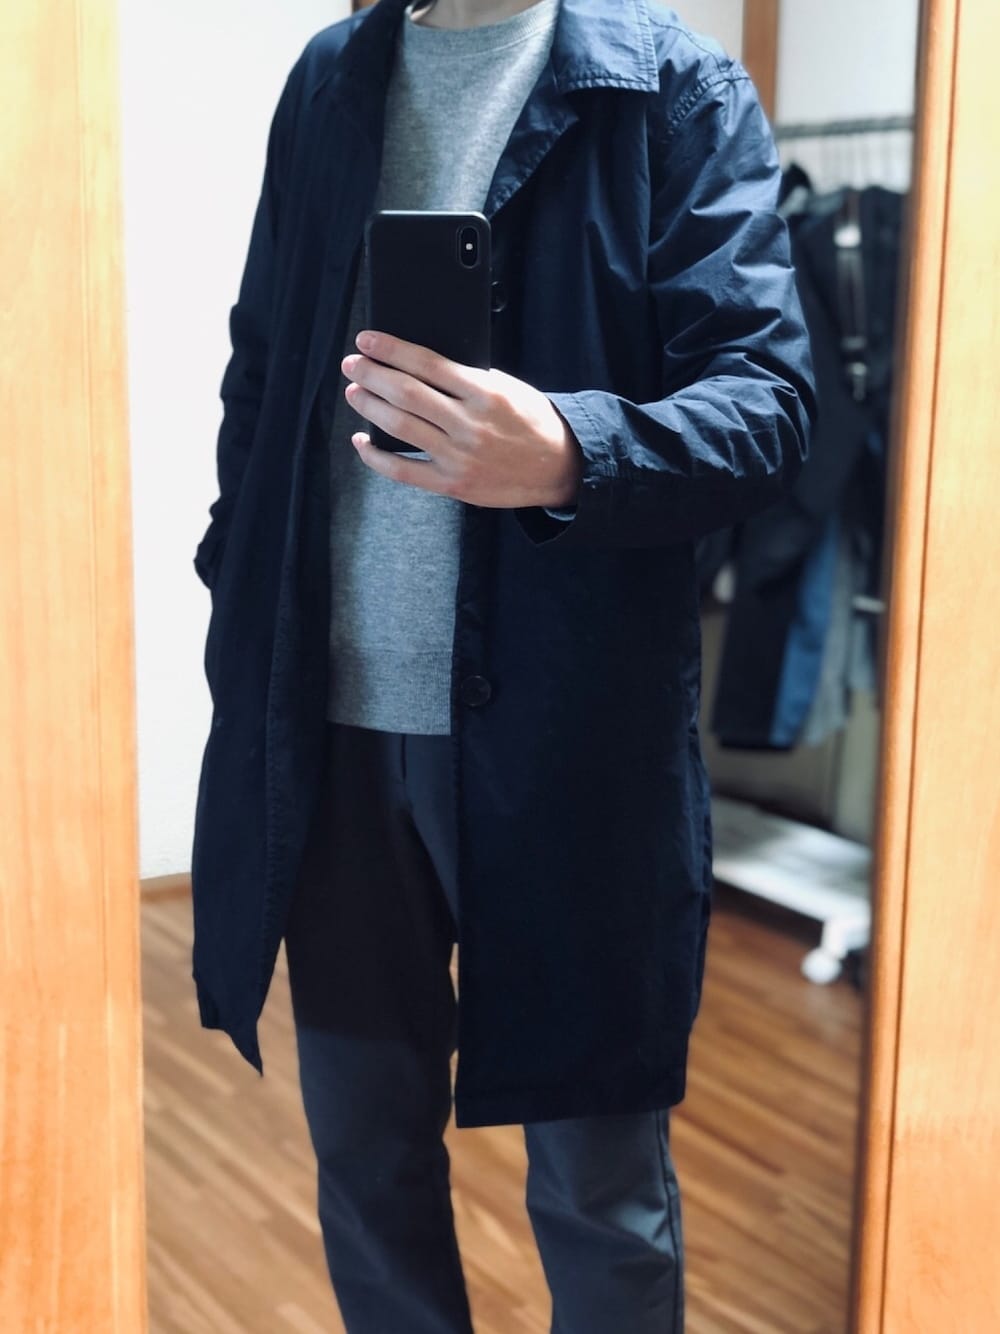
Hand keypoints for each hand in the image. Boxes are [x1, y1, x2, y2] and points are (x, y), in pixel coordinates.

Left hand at [341, 330, 582, 508]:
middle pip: (406, 394)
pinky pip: (404, 471)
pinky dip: (376, 456)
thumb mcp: (508, 388)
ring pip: (400, 428)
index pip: (426, 364)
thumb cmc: (532, 422)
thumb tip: (419, 365)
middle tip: (352, 364)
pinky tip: (362, 441)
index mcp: (485, 393)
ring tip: (355, 392)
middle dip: (372, 375)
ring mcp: (459, 457)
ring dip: (370, 407)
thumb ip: (468, 378)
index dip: (390, 349)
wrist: (559, 468)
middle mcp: (469, 425)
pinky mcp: (453, 485)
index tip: (366, 341)